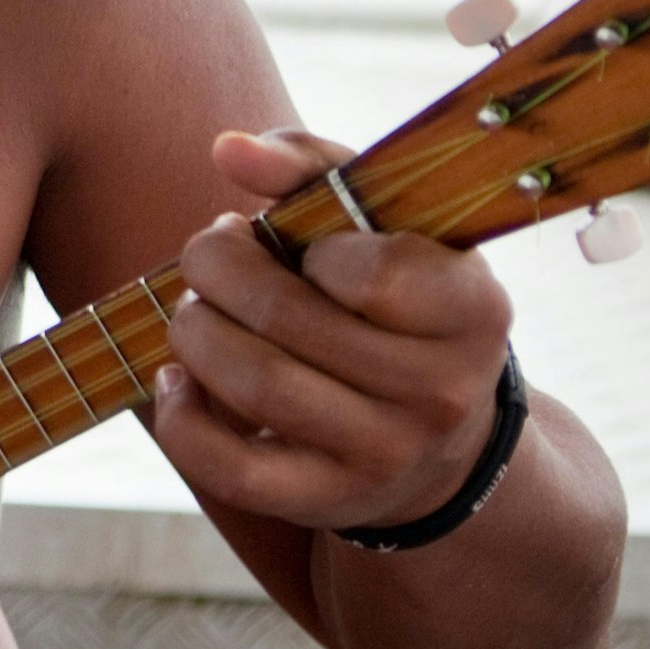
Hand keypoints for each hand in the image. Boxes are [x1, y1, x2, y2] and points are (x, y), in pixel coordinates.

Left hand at [151, 128, 515, 531]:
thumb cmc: (391, 301)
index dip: (314, 245)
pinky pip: (232, 470)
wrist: (437, 437)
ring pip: (258, 386)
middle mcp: (441, 389)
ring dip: (195, 332)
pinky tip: (177, 378)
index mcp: (471, 309)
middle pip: (288, 319)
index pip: (373, 270)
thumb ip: (311, 167)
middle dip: (218, 269)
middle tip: (208, 253)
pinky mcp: (328, 500)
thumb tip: (227, 148)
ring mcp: (387, 453)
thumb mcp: (381, 224)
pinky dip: (182, 419)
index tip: (305, 244)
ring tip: (196, 308)